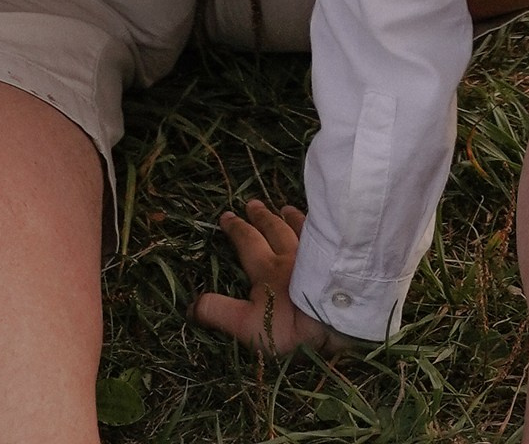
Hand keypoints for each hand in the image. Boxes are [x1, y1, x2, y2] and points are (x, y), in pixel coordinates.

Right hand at [195, 199, 330, 355]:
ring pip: (301, 230)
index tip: (226, 216)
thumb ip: (219, 312)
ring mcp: (317, 256)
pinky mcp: (339, 260)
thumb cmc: (290, 324)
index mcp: (266, 268)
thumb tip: (189, 306)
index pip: (247, 242)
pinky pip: (327, 236)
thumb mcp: (247, 324)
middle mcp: (291, 255)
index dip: (236, 229)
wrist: (337, 319)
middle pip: (274, 230)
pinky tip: (323, 225)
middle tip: (252, 203)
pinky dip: (320, 228)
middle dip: (261, 217)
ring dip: (290, 218)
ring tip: (285, 208)